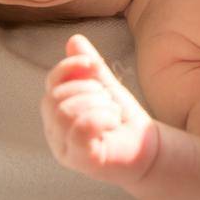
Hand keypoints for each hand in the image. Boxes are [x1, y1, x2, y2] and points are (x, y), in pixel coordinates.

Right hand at [41, 34, 159, 188]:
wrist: (148, 148)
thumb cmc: (122, 119)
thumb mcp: (105, 86)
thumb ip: (88, 67)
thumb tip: (74, 39)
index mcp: (56, 114)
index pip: (50, 84)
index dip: (69, 67)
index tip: (94, 63)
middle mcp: (55, 133)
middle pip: (55, 98)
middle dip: (88, 90)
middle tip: (108, 100)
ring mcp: (66, 149)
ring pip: (65, 113)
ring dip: (96, 104)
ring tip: (111, 113)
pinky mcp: (82, 161)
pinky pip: (78, 130)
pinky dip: (100, 118)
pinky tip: (112, 123)